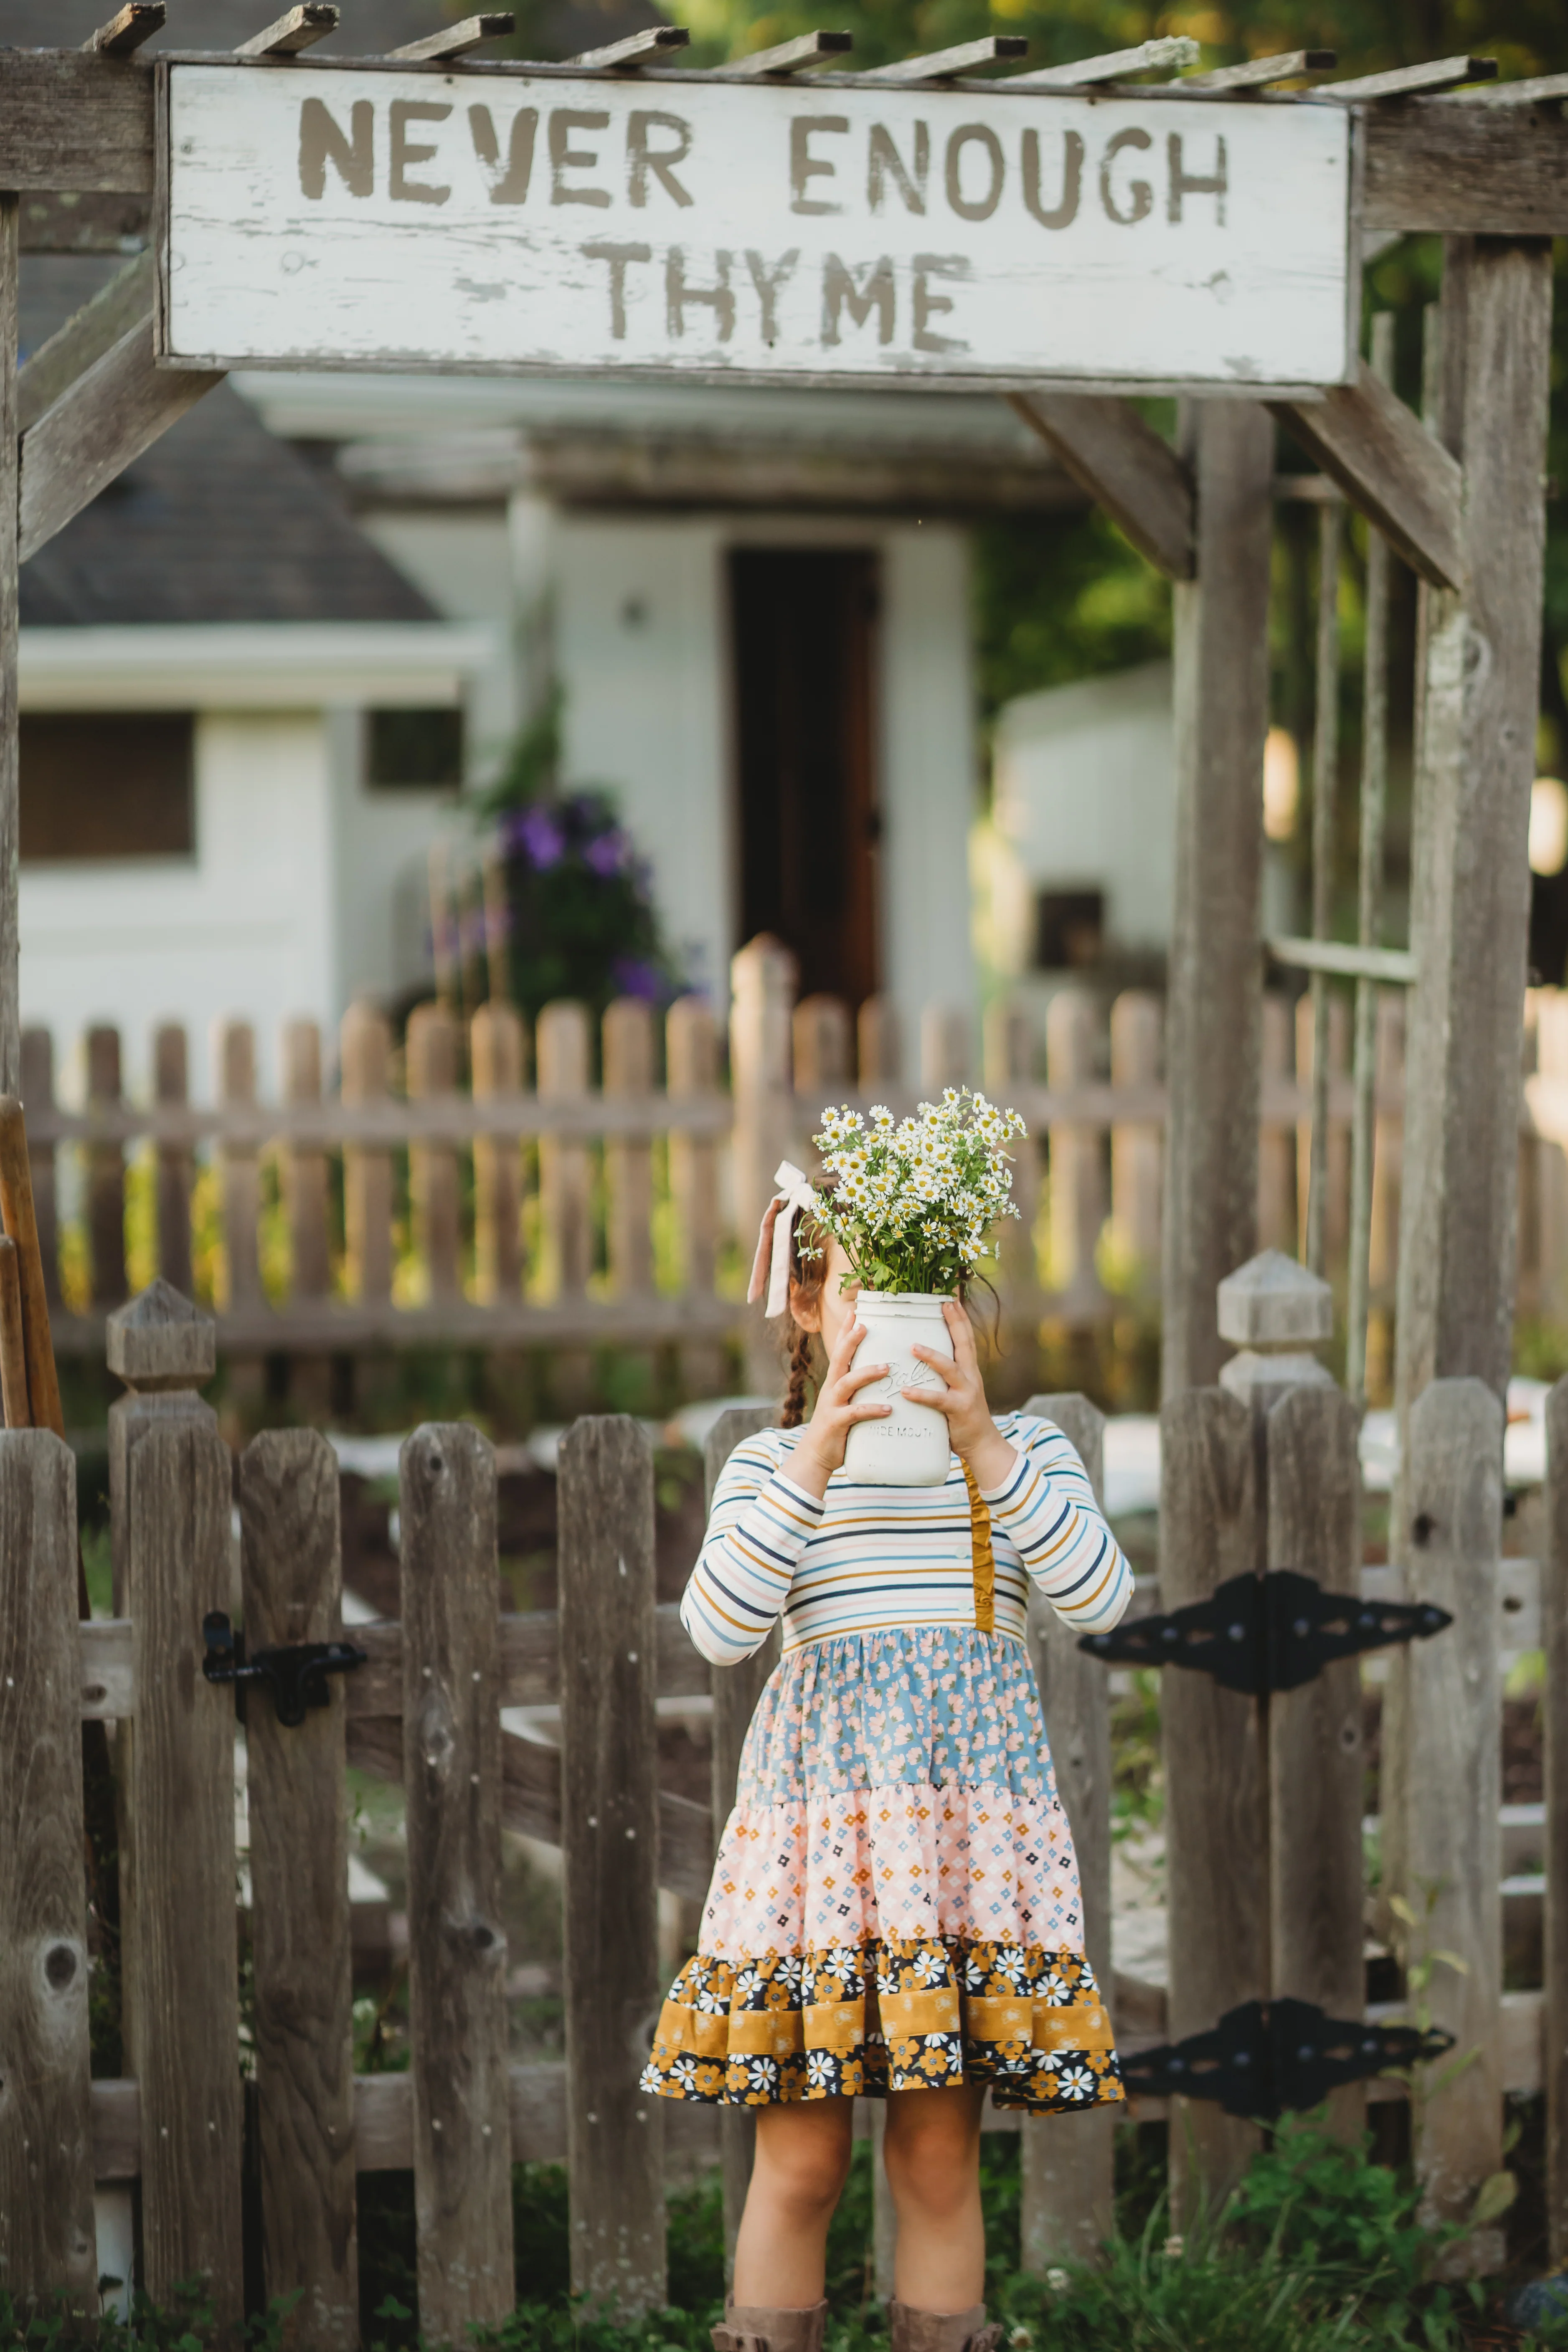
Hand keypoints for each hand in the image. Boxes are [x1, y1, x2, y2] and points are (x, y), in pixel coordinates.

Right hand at [788, 1315, 890, 1497]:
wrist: (817, 1455)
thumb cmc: (838, 1427)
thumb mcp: (847, 1402)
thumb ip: (861, 1388)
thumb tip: (885, 1372)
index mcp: (835, 1381)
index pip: (840, 1350)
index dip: (846, 1331)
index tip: (855, 1310)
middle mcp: (831, 1388)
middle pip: (839, 1359)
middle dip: (851, 1341)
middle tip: (865, 1326)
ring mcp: (832, 1405)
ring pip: (848, 1383)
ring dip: (867, 1373)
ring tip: (887, 1367)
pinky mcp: (836, 1423)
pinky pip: (855, 1414)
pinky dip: (871, 1409)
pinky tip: (887, 1408)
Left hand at [905, 1301, 1016, 1490]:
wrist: (983, 1445)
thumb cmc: (962, 1417)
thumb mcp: (955, 1391)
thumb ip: (941, 1377)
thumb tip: (919, 1359)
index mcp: (968, 1371)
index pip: (965, 1338)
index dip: (959, 1318)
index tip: (951, 1297)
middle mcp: (970, 1377)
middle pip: (964, 1344)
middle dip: (955, 1323)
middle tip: (944, 1303)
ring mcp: (966, 1393)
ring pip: (949, 1369)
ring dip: (931, 1356)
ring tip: (912, 1346)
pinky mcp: (958, 1411)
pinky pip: (938, 1400)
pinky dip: (922, 1395)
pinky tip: (905, 1391)